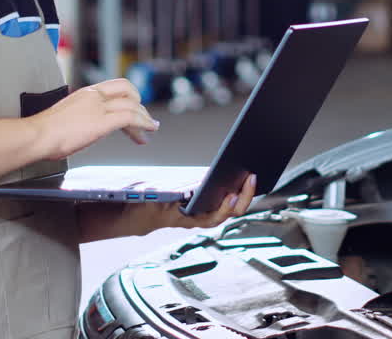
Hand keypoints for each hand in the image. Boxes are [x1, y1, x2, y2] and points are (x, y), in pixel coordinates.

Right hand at [28, 79, 159, 160]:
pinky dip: (143, 123)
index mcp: (85, 93)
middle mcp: (94, 96)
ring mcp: (99, 108)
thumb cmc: (44, 132)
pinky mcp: (102, 122)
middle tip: (145, 119)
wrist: (37, 135)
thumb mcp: (66, 116)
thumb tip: (84, 127)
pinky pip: (130, 118)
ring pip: (132, 105)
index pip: (115, 86)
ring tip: (151, 128)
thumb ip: (79, 116)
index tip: (133, 107)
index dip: (129, 96)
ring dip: (145, 118)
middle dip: (140, 105)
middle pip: (128, 91)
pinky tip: (148, 130)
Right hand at [124, 173, 257, 234]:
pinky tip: (241, 172)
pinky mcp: (205, 198)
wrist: (141, 211)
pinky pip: (225, 194)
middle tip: (250, 177)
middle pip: (229, 211)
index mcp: (190, 219)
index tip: (232, 195)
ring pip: (231, 204)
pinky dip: (235, 185)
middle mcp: (201, 216)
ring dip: (243, 191)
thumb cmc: (147, 207)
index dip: (224, 208)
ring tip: (251, 173)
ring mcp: (205, 208)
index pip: (213, 218)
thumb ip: (170, 197)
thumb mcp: (154, 200)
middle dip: (243, 196)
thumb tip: (189, 191)